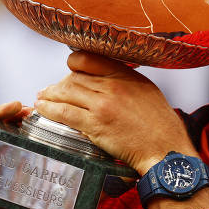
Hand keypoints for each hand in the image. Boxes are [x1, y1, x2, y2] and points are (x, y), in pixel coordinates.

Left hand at [34, 51, 196, 174]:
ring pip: (66, 93)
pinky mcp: (96, 125)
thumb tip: (104, 77)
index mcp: (126, 75)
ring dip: (49, 96)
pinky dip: (50, 110)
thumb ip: (125, 80)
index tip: (69, 70)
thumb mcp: (147, 91)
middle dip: (58, 84)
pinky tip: (43, 109)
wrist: (166, 150)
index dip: (73, 63)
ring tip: (41, 98)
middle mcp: (113, 87)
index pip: (89, 58)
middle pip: (74, 77)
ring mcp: (103, 106)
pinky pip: (65, 113)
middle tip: (49, 90)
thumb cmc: (161, 124)